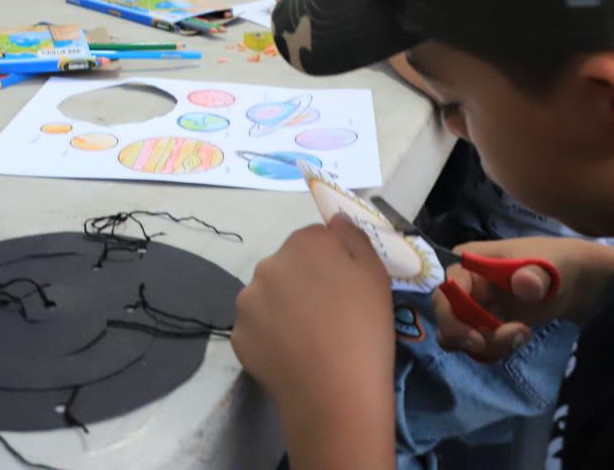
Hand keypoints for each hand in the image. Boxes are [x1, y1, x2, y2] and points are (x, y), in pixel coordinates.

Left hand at [233, 216, 394, 428]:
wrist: (336, 394)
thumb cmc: (365, 329)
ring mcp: (247, 301)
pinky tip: (292, 355)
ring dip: (283, 308)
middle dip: (304, 282)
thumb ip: (353, 238)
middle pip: (288, 265)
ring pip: (268, 296)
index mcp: (303, 243)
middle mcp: (268, 264)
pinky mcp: (238, 335)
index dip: (332, 263)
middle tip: (329, 317)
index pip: (315, 240)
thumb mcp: (375, 274)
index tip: (344, 290)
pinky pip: (257, 328)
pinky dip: (271, 337)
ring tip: (309, 339)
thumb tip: (335, 219)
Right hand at [431, 237, 613, 361]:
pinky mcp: (482, 324)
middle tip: (512, 338)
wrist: (572, 282)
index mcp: (466, 262)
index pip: (443, 291)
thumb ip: (535, 275)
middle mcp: (461, 284)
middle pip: (446, 318)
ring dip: (488, 346)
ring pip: (459, 337)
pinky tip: (519, 338)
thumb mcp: (548, 267)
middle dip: (473, 337)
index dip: (451, 317)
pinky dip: (494, 350)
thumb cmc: (555, 264)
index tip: (478, 339)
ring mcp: (470, 306)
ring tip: (523, 335)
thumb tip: (524, 285)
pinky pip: (475, 345)